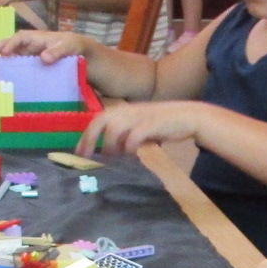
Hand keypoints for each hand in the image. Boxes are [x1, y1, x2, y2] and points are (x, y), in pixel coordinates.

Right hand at [0, 30, 86, 61]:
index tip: (5, 53)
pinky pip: (14, 63)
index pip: (19, 38)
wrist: (77, 50)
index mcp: (35, 37)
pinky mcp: (28, 62)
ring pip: (8, 54)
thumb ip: (57, 51)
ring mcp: (26, 53)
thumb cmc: (72, 45)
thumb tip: (43, 58)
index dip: (11, 45)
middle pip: (8, 43)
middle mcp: (27, 44)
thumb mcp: (67, 47)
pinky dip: (5, 68)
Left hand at [76, 99, 205, 158]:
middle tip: (85, 157)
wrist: (187, 116)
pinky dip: (128, 147)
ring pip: (113, 129)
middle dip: (89, 139)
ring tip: (114, 156)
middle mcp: (127, 111)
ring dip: (110, 145)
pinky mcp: (150, 124)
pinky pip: (132, 137)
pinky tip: (131, 154)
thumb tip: (108, 151)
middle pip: (100, 121)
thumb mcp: (138, 126)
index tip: (79, 152)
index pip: (97, 120)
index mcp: (122, 110)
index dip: (85, 136)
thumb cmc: (162, 123)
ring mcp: (138, 117)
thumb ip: (123, 135)